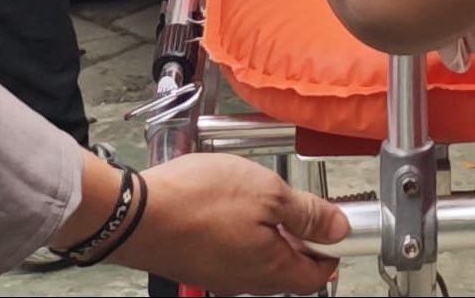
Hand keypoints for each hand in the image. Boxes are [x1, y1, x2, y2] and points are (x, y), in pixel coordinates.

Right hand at [105, 155, 346, 293]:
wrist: (136, 214)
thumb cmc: (198, 201)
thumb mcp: (267, 193)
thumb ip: (306, 213)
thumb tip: (338, 229)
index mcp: (271, 270)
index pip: (316, 277)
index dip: (331, 253)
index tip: (335, 230)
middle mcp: (246, 282)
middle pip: (287, 271)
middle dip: (300, 242)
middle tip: (302, 210)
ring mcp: (219, 275)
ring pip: (259, 262)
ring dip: (270, 236)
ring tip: (265, 202)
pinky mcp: (197, 264)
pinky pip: (232, 255)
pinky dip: (243, 235)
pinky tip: (233, 208)